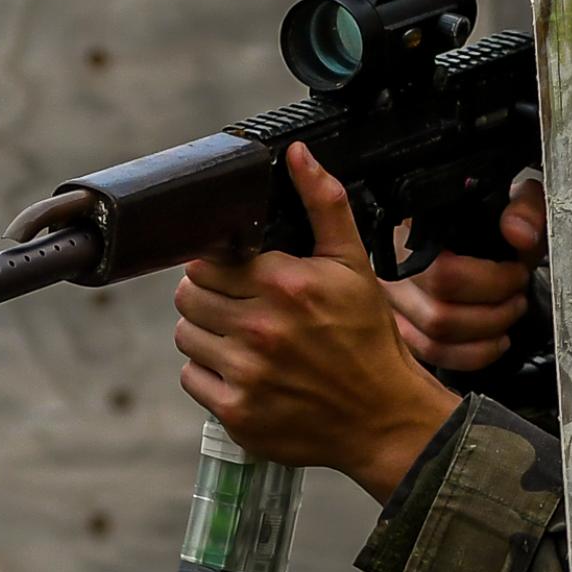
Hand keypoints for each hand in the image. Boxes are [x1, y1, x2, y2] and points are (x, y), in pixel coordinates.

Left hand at [173, 143, 460, 503]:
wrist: (385, 417)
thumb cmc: (369, 338)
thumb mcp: (354, 264)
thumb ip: (323, 204)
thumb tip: (296, 154)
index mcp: (284, 284)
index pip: (205, 260)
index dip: (218, 263)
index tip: (237, 272)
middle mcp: (259, 328)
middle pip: (188, 296)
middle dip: (209, 295)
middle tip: (239, 304)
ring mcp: (246, 373)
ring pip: (185, 335)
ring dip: (206, 333)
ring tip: (240, 337)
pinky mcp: (236, 412)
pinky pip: (191, 378)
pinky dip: (209, 374)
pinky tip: (241, 370)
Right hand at [382, 178, 547, 371]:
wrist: (464, 220)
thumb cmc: (482, 212)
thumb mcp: (511, 195)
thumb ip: (524, 206)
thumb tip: (520, 235)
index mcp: (414, 228)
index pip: (444, 273)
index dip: (491, 282)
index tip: (517, 272)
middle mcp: (391, 266)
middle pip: (440, 315)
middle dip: (494, 312)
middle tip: (517, 295)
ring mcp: (390, 298)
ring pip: (434, 339)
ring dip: (485, 336)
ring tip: (508, 313)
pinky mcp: (399, 322)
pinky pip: (429, 354)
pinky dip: (470, 356)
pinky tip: (494, 341)